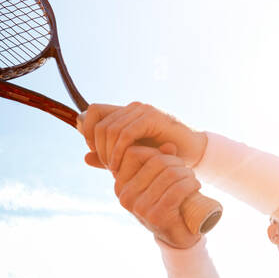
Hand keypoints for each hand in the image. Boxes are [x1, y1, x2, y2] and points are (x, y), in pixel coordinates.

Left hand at [76, 102, 206, 173]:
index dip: (87, 131)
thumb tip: (85, 157)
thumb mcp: (131, 158)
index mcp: (124, 113)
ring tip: (115, 169)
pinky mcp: (152, 118)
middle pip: (98, 122)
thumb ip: (109, 157)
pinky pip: (125, 134)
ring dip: (107, 152)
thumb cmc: (164, 157)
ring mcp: (142, 111)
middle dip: (98, 147)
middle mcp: (131, 108)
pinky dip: (118, 152)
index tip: (95, 151)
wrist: (192, 154)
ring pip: (109, 129)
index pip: (92, 112)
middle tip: (108, 166)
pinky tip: (120, 166)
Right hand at [110, 144, 203, 248]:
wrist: (177, 237)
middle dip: (176, 163)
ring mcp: (139, 207)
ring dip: (186, 174)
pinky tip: (195, 186)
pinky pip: (177, 190)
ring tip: (192, 180)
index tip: (170, 161)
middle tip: (186, 172)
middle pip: (156, 162)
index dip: (156, 152)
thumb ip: (160, 159)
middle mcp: (125, 196)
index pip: (135, 153)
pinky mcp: (156, 216)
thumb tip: (169, 145)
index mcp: (120, 185)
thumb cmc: (167, 203)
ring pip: (170, 174)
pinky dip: (190, 185)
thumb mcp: (159, 180)